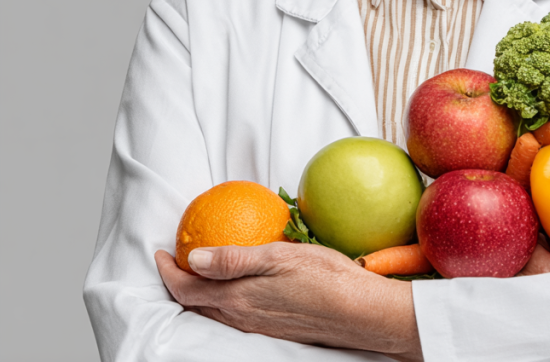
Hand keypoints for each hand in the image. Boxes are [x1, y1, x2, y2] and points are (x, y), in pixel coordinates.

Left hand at [155, 243, 422, 361]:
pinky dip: (222, 299)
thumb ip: (234, 258)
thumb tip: (193, 258)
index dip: (168, 273)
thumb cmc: (323, 277)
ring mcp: (257, 326)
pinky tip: (236, 285)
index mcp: (238, 298)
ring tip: (198, 270)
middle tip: (174, 259)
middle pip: (196, 304)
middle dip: (179, 283)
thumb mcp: (278, 257)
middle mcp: (242, 317)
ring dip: (199, 292)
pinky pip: (234, 315)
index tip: (160, 252)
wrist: (358, 311)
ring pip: (214, 312)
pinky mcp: (273, 328)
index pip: (188, 290)